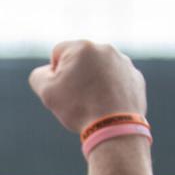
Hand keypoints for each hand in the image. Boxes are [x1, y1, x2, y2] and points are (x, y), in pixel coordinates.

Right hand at [28, 40, 146, 132]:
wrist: (114, 127)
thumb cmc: (78, 108)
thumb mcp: (46, 92)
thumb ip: (39, 75)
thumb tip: (48, 71)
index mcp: (82, 47)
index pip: (57, 53)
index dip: (55, 73)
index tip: (63, 90)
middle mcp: (105, 48)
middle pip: (81, 59)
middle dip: (76, 75)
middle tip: (77, 98)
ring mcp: (124, 62)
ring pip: (100, 69)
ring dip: (94, 81)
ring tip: (93, 102)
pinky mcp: (135, 77)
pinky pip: (117, 79)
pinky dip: (111, 89)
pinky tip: (107, 105)